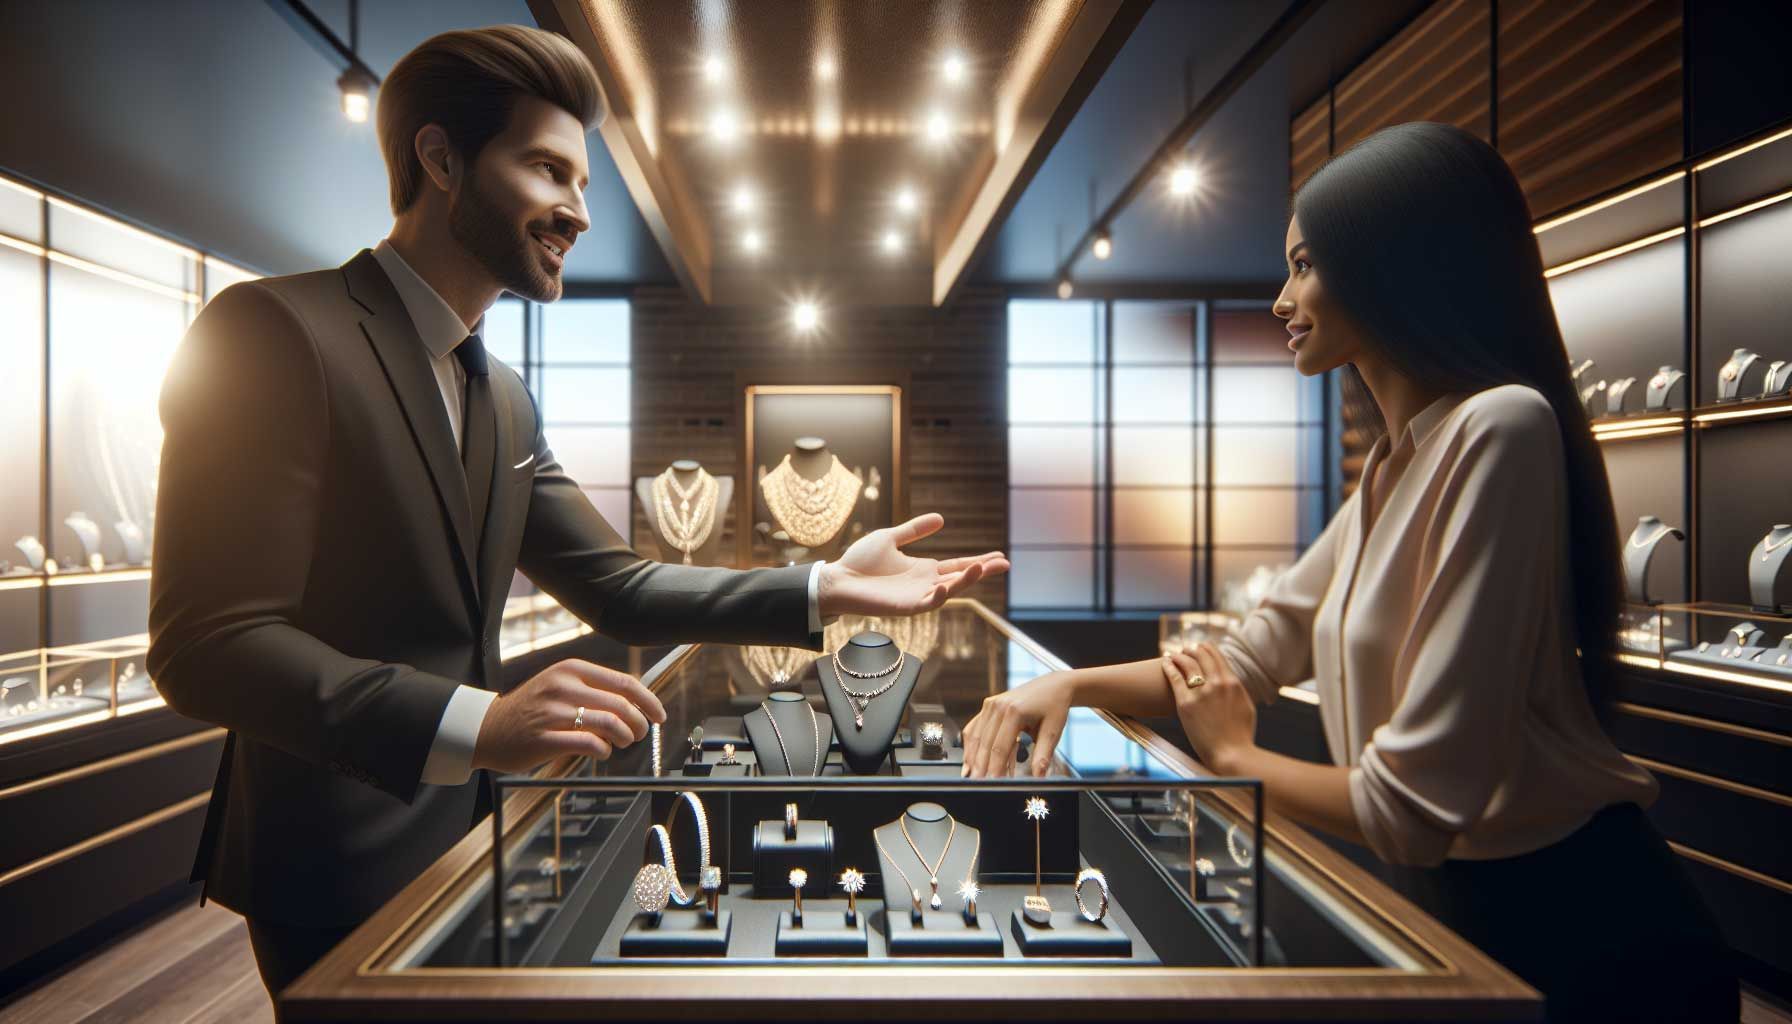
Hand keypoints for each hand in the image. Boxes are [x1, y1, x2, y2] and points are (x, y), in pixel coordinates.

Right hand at [473, 659, 666, 773]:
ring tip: (622, 743)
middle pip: (621, 704)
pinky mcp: (544, 739)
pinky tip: (601, 752)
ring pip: (610, 724)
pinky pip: (590, 744)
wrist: (486, 728)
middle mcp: (564, 686)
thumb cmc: (530, 709)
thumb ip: (593, 689)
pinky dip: (604, 750)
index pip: (624, 682)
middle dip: (639, 723)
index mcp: (571, 669)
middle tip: (640, 734)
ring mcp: (553, 712)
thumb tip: (636, 702)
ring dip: (625, 737)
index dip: (648, 701)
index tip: (659, 715)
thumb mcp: (560, 685)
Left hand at [818, 513, 1008, 617]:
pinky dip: (938, 596)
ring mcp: (916, 596)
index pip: (958, 565)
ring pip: (949, 591)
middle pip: (960, 578)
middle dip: (982, 571)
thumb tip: (941, 518)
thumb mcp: (891, 537)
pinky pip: (927, 604)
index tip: (999, 555)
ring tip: (981, 568)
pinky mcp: (904, 607)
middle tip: (1004, 563)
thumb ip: (915, 530)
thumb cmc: (860, 561)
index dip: (978, 561)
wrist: (837, 579)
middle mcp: (925, 584)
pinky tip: (945, 584)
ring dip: (965, 581)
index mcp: (924, 569)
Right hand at [959, 671, 1073, 777]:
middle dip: (981, 766)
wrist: (1054, 685)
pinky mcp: (988, 705)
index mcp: (1015, 711)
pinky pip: (975, 727)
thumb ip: (1043, 755)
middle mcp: (998, 706)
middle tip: (979, 785)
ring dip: (972, 757)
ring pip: (976, 736)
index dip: (995, 768)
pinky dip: (971, 744)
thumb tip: (1039, 777)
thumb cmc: (1055, 707)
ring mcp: (991, 704)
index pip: (1000, 747)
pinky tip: (970, 760)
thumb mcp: (1053, 731)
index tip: (993, 784)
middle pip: (985, 743)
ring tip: (972, 776)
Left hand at [1161, 645, 1256, 774]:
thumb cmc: (1241, 737)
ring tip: (1173, 655)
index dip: (1208, 649)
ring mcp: (1201, 693)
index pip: (1218, 657)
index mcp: (1233, 683)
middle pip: (1202, 656)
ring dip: (1179, 655)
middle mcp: (1217, 683)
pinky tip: (1165, 663)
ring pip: (1187, 663)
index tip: (1201, 648)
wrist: (1232, 754)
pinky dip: (1169, 667)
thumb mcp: (1246, 708)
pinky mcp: (1186, 704)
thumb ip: (1238, 693)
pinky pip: (1175, 678)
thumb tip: (1234, 685)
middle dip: (1192, 650)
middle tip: (1185, 649)